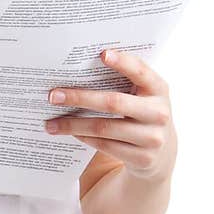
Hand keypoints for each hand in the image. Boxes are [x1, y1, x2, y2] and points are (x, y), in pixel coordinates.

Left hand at [44, 48, 176, 182]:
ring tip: (51, 123)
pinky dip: (84, 137)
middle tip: (53, 95)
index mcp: (159, 89)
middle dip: (80, 98)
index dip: (123, 62)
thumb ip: (124, 82)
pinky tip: (70, 133)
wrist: (161, 153)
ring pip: (104, 128)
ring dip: (73, 125)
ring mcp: (152, 138)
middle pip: (114, 102)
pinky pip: (105, 145)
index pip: (141, 72)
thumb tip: (78, 71)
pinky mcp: (142, 158)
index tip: (102, 54)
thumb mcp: (142, 96)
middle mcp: (159, 113)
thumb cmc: (141, 113)